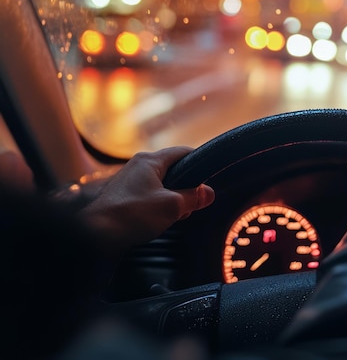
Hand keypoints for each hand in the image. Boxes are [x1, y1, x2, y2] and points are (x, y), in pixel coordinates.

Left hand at [80, 146, 214, 255]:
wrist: (95, 236)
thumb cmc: (131, 215)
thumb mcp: (172, 206)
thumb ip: (193, 198)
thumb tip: (208, 193)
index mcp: (150, 160)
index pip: (183, 152)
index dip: (199, 162)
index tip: (209, 176)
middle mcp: (138, 166)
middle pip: (173, 169)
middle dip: (186, 186)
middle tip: (192, 203)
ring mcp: (129, 181)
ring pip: (161, 184)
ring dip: (172, 198)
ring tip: (174, 215)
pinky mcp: (123, 196)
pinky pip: (149, 195)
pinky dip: (158, 205)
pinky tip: (159, 221)